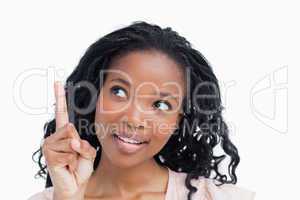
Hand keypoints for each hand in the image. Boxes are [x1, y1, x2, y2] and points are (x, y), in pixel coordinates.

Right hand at [42, 81, 95, 199]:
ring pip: (70, 141)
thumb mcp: (88, 152)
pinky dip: (73, 161)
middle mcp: (55, 136)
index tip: (58, 82)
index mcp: (65, 132)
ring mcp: (50, 145)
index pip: (62, 112)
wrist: (75, 184)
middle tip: (77, 155)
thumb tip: (73, 141)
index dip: (60, 97)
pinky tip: (68, 166)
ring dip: (76, 153)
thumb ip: (83, 145)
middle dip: (79, 143)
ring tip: (72, 161)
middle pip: (71, 128)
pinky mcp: (49, 155)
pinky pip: (67, 153)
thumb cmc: (81, 167)